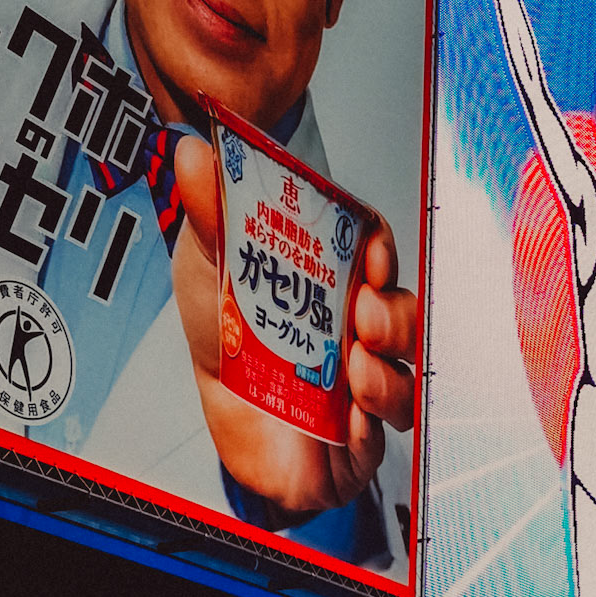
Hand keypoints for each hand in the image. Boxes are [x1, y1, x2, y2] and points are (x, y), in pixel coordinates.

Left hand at [171, 135, 416, 519]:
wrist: (211, 410)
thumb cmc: (226, 335)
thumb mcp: (211, 261)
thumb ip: (211, 210)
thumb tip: (192, 152)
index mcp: (339, 285)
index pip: (377, 260)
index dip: (381, 254)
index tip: (369, 253)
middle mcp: (361, 335)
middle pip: (403, 324)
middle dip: (393, 319)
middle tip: (363, 315)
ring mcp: (363, 390)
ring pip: (403, 385)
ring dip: (388, 379)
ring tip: (357, 373)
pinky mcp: (354, 444)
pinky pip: (379, 443)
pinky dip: (371, 433)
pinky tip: (353, 421)